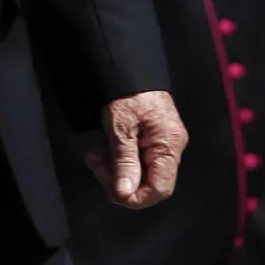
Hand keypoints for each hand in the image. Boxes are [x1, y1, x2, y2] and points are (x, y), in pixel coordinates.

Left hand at [86, 90, 187, 208]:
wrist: (127, 67)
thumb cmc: (128, 92)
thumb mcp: (120, 128)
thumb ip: (124, 162)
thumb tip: (125, 194)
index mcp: (169, 146)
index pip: (160, 190)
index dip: (136, 197)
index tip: (112, 190)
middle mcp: (169, 148)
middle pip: (147, 183)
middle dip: (118, 179)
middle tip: (96, 165)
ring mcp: (159, 144)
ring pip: (136, 172)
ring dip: (112, 168)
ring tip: (95, 153)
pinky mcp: (148, 138)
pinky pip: (133, 158)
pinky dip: (115, 157)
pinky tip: (101, 147)